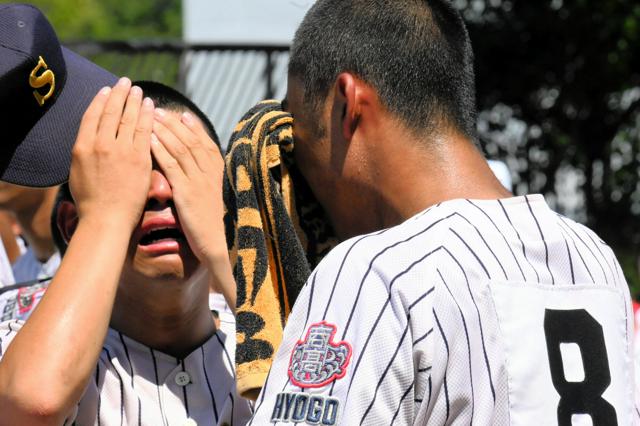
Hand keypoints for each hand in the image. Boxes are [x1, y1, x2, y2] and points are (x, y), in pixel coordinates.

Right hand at [69, 78, 153, 231]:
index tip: (106, 90)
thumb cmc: (91, 201)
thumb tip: (89, 140)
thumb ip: (84, 152)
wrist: (107, 218)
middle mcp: (100, 144)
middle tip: (125, 83)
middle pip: (111, 112)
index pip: (92, 116)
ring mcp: (121, 150)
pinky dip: (147, 116)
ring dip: (134, 101)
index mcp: (82, 147)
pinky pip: (144, 131)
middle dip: (119, 94)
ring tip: (138, 90)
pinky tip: (150, 106)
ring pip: (128, 118)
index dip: (100, 100)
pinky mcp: (139, 158)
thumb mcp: (77, 172)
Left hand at [151, 108, 225, 262]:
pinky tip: (148, 138)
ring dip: (164, 130)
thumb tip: (198, 167)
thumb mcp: (216, 197)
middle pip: (190, 140)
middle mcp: (210, 172)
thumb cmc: (216, 225)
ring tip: (150, 116)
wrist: (219, 244)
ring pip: (180, 148)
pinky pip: (171, 165)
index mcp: (219, 172)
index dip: (193, 127)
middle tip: (159, 108)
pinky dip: (160, 149)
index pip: (205, 142)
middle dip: (174, 123)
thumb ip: (208, 180)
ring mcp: (199, 181)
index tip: (181, 114)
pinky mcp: (187, 192)